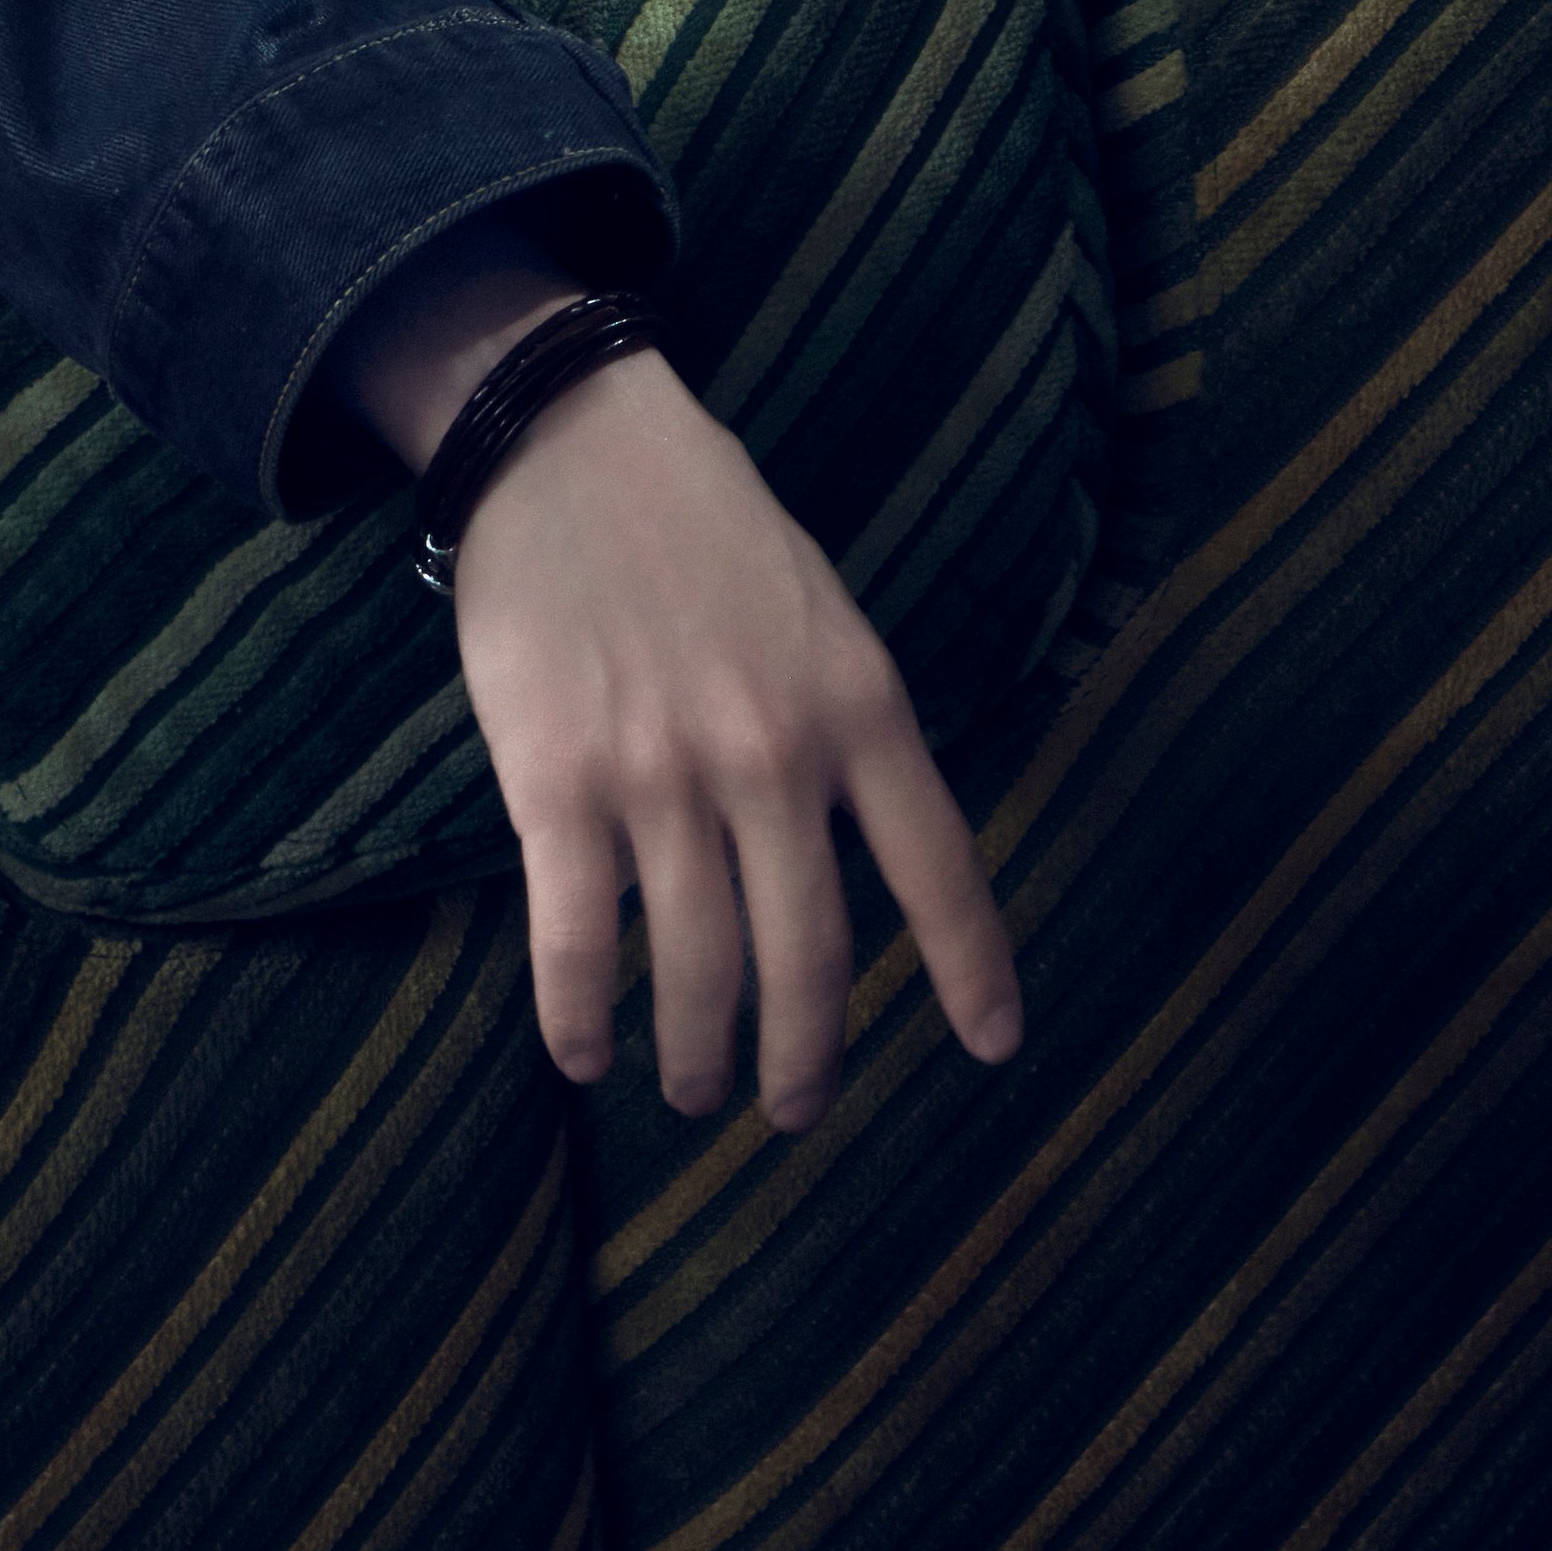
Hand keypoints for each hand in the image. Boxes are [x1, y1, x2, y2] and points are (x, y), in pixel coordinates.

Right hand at [337, 233, 1023, 1128]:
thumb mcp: (821, 611)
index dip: (971, 971)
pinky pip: (576, 941)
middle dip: (806, 1058)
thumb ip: (846, 726)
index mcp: (860, 704)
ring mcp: (664, 776)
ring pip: (697, 967)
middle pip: (810, 954)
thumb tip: (857, 849)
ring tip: (690, 1087)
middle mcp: (776, 755)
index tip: (994, 1047)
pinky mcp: (556, 785)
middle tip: (792, 1111)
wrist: (571, 439)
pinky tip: (586, 1055)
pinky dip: (581, 1019)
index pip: (940, 867)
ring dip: (695, 1054)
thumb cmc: (703, 523)